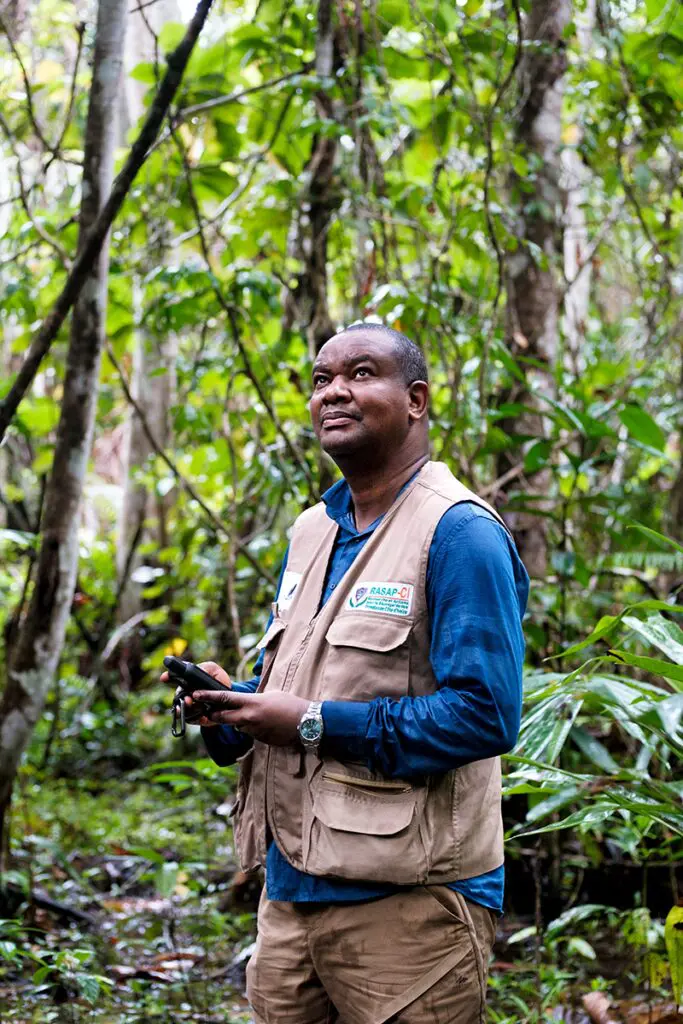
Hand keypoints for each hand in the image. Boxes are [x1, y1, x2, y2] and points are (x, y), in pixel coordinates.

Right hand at [160, 661, 231, 727]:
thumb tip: (198, 670)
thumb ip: (206, 668)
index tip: (164, 677)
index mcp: (188, 680)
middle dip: (180, 697)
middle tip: (187, 699)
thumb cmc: (219, 681)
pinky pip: (193, 720)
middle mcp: (186, 694)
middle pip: (178, 696)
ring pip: (183, 710)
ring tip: (192, 706)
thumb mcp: (214, 671)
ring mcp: (190, 706)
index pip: (174, 677)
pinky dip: (197, 719)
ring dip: (187, 709)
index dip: (168, 677)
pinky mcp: (197, 717)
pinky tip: (203, 717)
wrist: (229, 698)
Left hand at [188, 689, 309, 745]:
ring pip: (237, 726)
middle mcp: (249, 718)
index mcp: (252, 703)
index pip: (224, 699)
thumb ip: (253, 699)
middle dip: (212, 714)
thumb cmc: (290, 705)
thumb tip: (244, 704)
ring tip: (258, 715)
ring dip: (238, 722)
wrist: (306, 723)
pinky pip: (249, 733)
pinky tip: (266, 724)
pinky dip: (252, 728)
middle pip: (222, 717)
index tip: (196, 694)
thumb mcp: (270, 695)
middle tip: (205, 711)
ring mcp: (253, 731)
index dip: (207, 697)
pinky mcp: (259, 740)